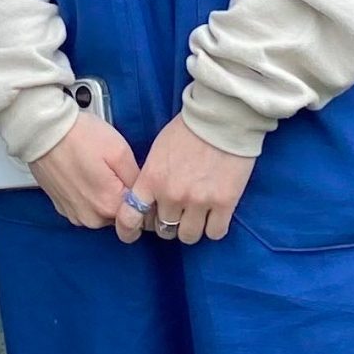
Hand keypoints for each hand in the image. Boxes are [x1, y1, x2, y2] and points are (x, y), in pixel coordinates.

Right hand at [27, 114, 141, 229]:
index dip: (144, 196)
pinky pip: (85, 207)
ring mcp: (75, 214)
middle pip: (121, 214)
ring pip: (103, 212)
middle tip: (115, 169)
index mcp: (110, 206)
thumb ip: (137, 179)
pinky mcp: (62, 207)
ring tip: (97, 169)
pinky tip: (84, 174)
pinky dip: (88, 194)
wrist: (42, 131)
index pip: (141, 214)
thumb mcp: (119, 151)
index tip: (136, 179)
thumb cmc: (79, 137)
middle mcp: (92, 218)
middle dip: (123, 195)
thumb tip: (146, 194)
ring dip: (105, 195)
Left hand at [119, 116, 253, 243]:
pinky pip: (215, 233)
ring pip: (189, 236)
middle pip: (164, 230)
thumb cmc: (189, 128)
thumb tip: (152, 198)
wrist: (222, 116)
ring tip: (197, 216)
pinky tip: (215, 216)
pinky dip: (214, 228)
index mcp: (152, 179)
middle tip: (177, 213)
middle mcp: (172, 195)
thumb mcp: (159, 150)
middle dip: (169, 223)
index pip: (130, 217)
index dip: (129, 230)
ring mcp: (198, 201)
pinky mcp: (225, 203)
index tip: (133, 233)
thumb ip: (153, 177)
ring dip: (191, 228)